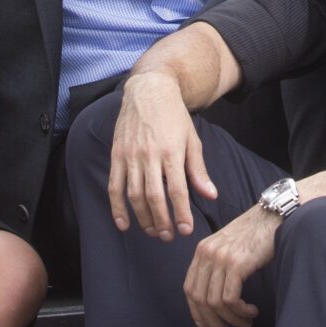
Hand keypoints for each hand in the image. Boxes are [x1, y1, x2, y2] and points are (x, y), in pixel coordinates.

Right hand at [110, 69, 217, 239]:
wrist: (149, 90)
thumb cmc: (174, 116)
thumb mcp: (192, 139)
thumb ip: (198, 170)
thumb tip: (211, 195)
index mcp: (171, 152)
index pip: (177, 190)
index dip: (181, 213)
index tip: (186, 230)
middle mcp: (149, 155)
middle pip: (154, 197)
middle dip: (162, 221)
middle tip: (169, 236)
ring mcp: (130, 156)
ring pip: (134, 195)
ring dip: (143, 218)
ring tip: (153, 231)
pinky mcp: (116, 154)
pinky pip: (114, 186)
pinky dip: (117, 207)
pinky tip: (124, 223)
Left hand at [183, 205, 280, 326]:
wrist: (274, 215)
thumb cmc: (256, 234)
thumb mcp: (229, 247)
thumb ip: (218, 266)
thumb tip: (215, 299)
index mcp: (202, 251)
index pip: (189, 288)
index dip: (196, 311)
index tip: (207, 325)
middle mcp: (207, 254)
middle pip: (199, 299)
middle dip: (211, 321)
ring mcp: (221, 258)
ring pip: (215, 302)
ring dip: (231, 319)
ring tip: (246, 321)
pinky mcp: (236, 264)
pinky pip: (230, 299)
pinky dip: (240, 311)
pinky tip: (251, 310)